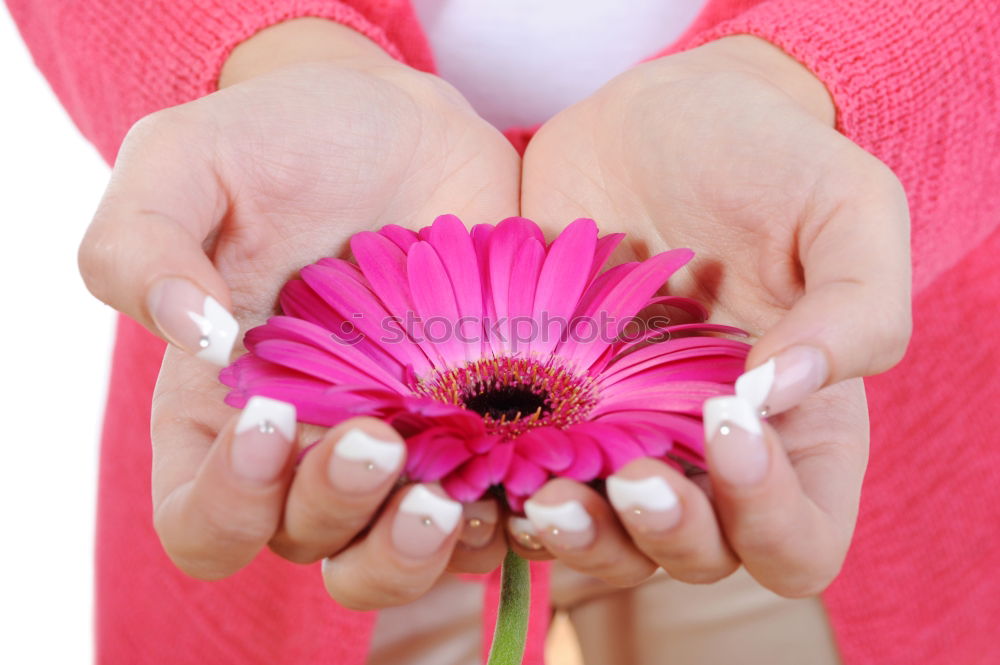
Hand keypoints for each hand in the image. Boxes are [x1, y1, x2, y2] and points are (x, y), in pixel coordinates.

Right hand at [78, 19, 516, 608]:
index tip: (268, 418)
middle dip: (340, 512)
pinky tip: (528, 475)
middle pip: (311, 546)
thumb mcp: (186, 161)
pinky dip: (508, 515)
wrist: (402, 123)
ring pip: (400, 557)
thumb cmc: (283, 139)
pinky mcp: (481, 427)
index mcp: (223, 411)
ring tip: (454, 495)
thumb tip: (193, 339)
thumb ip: (142, 242)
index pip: (203, 522)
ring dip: (422, 549)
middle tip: (378, 438)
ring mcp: (403, 443)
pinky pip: (492, 512)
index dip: (227, 506)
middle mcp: (312, 448)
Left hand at [515, 36, 911, 595]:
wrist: (659, 118)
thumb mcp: (846, 209)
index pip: (796, 542)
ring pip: (602, 542)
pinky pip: (524, 485)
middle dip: (657, 535)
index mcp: (800, 436)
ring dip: (574, 536)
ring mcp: (623, 438)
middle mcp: (708, 459)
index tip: (727, 417)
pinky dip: (504, 493)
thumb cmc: (768, 159)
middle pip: (693, 560)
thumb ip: (856, 309)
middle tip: (625, 475)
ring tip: (541, 490)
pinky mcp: (545, 408)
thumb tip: (781, 393)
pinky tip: (479, 460)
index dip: (767, 515)